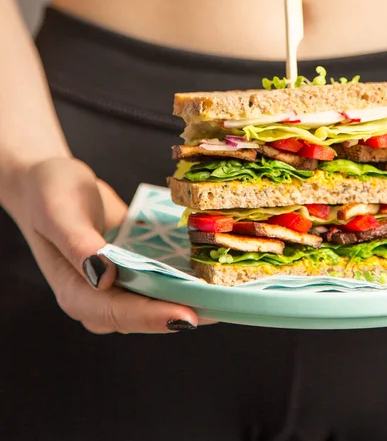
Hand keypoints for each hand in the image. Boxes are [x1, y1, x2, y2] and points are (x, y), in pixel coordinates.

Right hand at [3, 157, 210, 333]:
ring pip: (157, 300)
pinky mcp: (134, 269)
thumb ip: (78, 245)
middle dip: (183, 311)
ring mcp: (119, 284)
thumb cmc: (48, 194)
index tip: (187, 316)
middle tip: (223, 308)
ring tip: (227, 297)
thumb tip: (104, 276)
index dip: (153, 316)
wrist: (51, 181)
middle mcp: (99, 296)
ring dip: (190, 299)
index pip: (117, 312)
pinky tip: (212, 272)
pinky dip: (185, 279)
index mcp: (76, 291)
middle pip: (145, 314)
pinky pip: (161, 279)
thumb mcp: (58, 212)